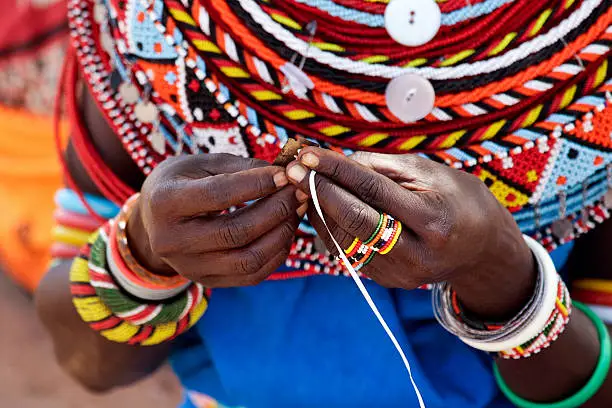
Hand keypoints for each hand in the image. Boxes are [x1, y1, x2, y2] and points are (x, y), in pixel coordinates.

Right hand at [127, 154, 307, 287]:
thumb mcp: (202, 164)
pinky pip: (251, 275)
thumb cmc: (181, 183)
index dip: (256, 184)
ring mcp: (189, 267)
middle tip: (299, 191)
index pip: (218, 195)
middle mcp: (172, 241)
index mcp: (165, 202)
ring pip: (247, 260)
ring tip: (296, 210)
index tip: (285, 173)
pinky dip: (276, 254)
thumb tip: (284, 172)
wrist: (153, 220)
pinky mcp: (207, 281)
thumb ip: (240, 167)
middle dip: (276, 210)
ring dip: (281, 234)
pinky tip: (285, 231)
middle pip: (236, 232)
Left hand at [286, 147, 535, 319]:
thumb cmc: (457, 199)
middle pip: (353, 220)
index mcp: (433, 222)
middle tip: (293, 169)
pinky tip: (320, 206)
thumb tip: (337, 163)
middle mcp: (416, 254)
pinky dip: (330, 227)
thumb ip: (383, 167)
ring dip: (318, 210)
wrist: (480, 248)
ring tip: (303, 184)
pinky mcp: (387, 281)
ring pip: (343, 240)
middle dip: (318, 191)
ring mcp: (400, 273)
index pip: (372, 190)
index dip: (336, 170)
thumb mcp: (431, 172)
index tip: (308, 153)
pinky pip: (348, 252)